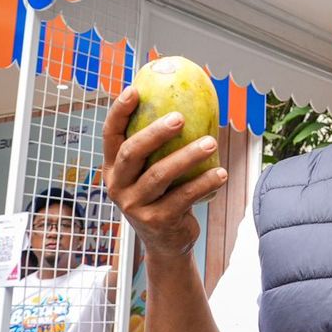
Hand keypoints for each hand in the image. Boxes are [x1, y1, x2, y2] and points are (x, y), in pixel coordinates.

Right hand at [102, 87, 227, 258]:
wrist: (167, 241)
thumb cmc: (164, 194)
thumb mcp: (154, 170)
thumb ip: (161, 145)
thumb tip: (190, 101)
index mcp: (113, 167)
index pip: (110, 136)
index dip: (118, 112)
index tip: (134, 90)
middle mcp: (117, 185)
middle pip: (131, 153)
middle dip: (155, 132)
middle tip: (180, 117)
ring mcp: (134, 205)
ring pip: (160, 175)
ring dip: (188, 156)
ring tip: (211, 142)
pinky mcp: (156, 221)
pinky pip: (183, 197)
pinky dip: (204, 183)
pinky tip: (221, 173)